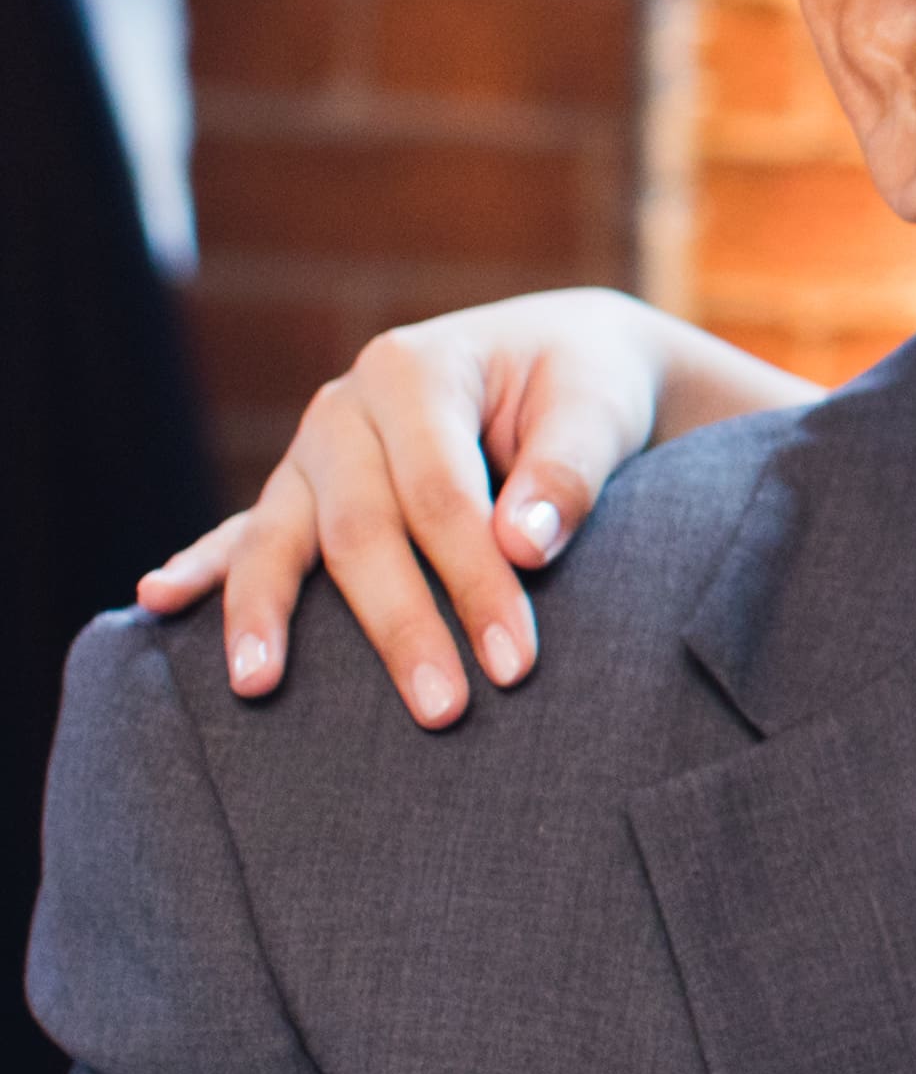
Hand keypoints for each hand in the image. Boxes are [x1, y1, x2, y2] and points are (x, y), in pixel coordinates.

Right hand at [134, 292, 694, 727]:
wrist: (561, 361)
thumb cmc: (587, 388)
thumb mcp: (600, 407)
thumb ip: (569, 470)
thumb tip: (523, 544)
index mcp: (414, 371)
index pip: (439, 495)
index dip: (475, 580)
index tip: (516, 662)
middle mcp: (346, 409)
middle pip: (359, 529)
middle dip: (399, 625)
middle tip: (443, 711)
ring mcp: (313, 452)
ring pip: (283, 538)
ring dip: (268, 614)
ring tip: (256, 685)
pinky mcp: (304, 491)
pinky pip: (248, 533)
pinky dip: (205, 567)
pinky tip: (158, 600)